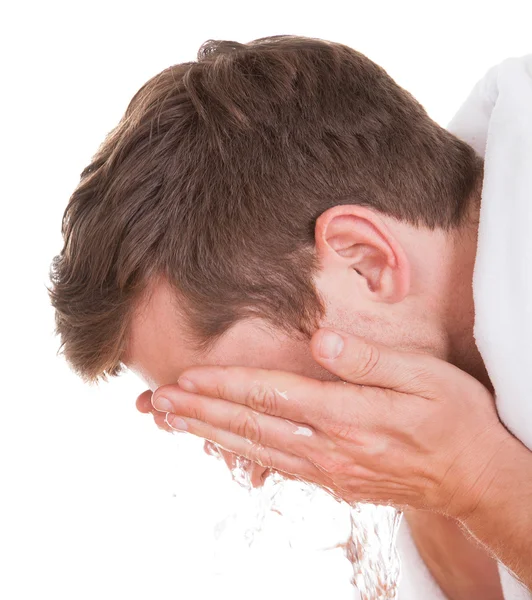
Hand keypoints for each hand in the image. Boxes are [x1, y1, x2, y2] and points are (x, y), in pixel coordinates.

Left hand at [150, 329, 509, 516]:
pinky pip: (276, 466)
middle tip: (156, 403)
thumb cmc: (453, 419)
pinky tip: (221, 444)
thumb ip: (369, 360)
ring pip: (255, 449)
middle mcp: (330, 448)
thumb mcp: (424, 377)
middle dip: (199, 412)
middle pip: (251, 425)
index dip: (223, 387)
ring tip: (172, 422)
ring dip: (209, 433)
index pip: (270, 396)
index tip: (184, 379)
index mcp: (347, 416)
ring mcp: (329, 469)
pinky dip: (240, 453)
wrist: (474, 477)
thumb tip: (321, 341)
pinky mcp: (334, 480)